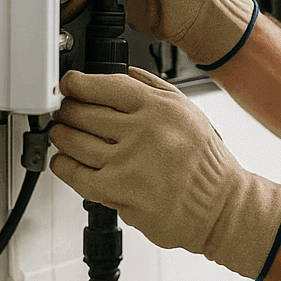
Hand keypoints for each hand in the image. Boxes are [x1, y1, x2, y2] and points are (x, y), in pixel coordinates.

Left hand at [49, 67, 280, 278]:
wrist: (219, 207)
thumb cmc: (206, 165)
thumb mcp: (190, 114)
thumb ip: (156, 89)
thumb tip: (123, 73)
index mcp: (162, 108)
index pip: (107, 85)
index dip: (79, 84)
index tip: (70, 85)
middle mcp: (146, 131)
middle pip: (85, 112)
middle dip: (68, 111)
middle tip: (64, 112)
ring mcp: (130, 161)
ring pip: (75, 141)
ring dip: (61, 136)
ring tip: (61, 134)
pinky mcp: (119, 190)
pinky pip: (77, 174)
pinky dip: (63, 166)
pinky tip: (64, 162)